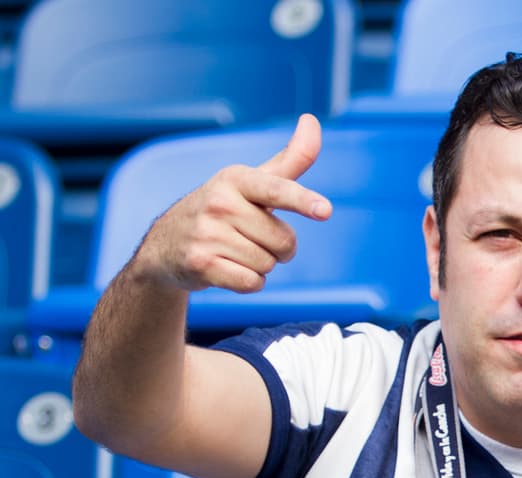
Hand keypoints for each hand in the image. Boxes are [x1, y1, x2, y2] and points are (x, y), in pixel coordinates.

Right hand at [131, 113, 332, 293]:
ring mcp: (207, 233)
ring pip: (269, 264)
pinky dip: (248, 282)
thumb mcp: (251, 182)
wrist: (166, 246)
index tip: (325, 210)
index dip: (302, 201)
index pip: (277, 190)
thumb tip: (312, 120)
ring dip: (261, 265)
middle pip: (284, 241)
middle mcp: (219, 202)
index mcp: (235, 178)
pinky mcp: (200, 264)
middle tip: (250, 237)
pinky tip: (227, 268)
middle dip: (278, 247)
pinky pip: (252, 283)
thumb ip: (290, 159)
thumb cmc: (223, 210)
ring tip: (234, 251)